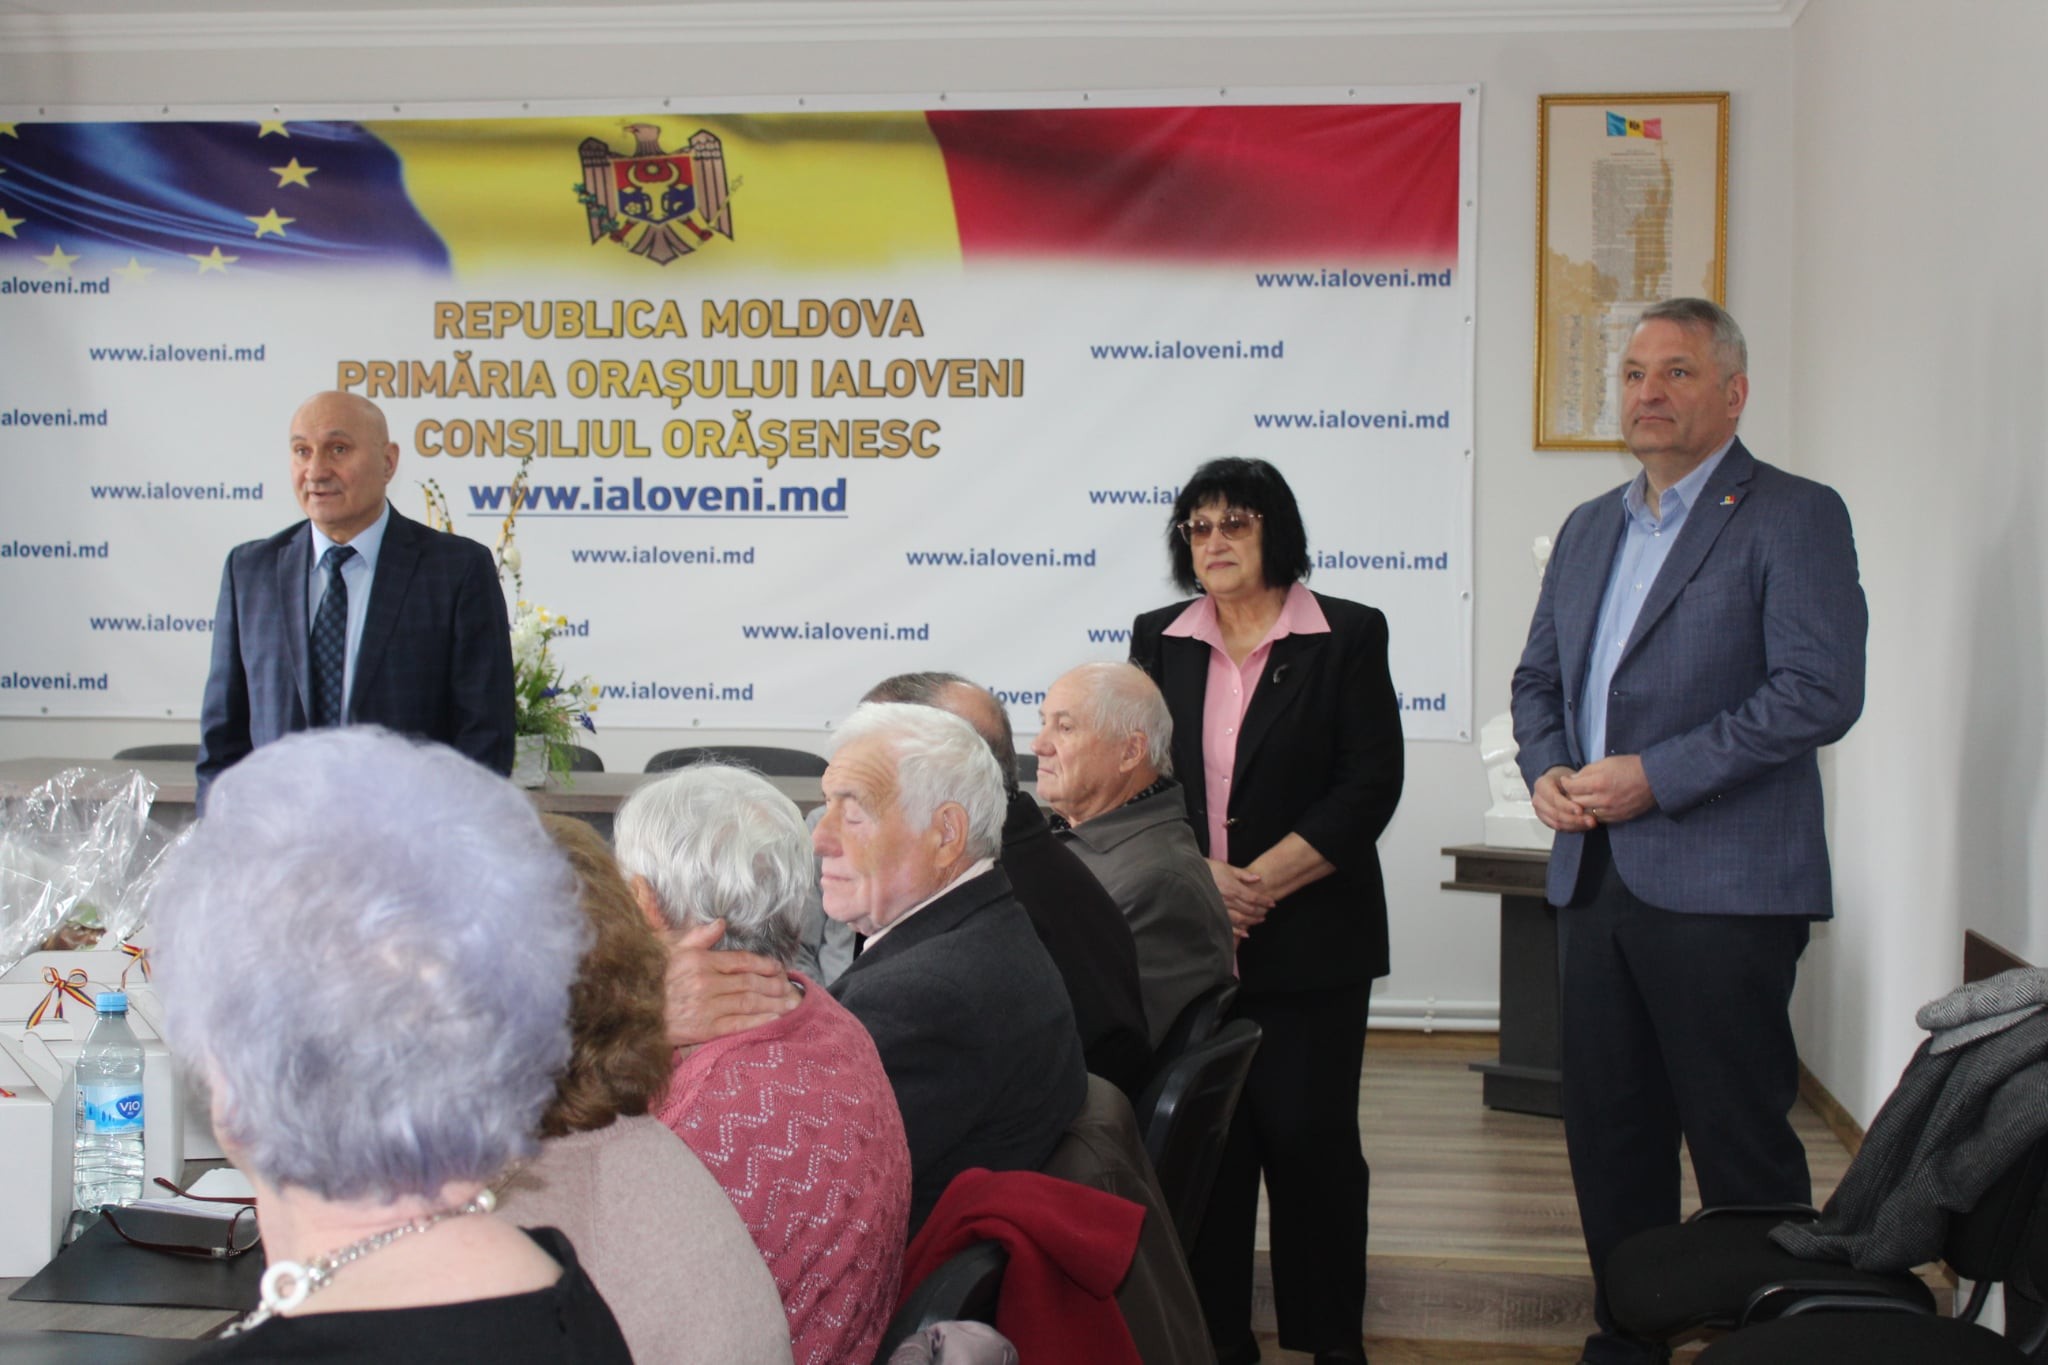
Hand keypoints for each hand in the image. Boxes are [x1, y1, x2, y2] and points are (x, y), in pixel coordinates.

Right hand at [660, 918, 795, 1047]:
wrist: (630, 1015)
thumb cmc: (647, 980)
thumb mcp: (667, 951)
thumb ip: (696, 937)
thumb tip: (720, 923)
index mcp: (699, 961)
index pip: (741, 960)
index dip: (763, 964)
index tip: (777, 967)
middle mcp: (706, 982)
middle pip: (750, 981)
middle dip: (774, 984)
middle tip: (790, 986)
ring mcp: (706, 1006)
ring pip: (749, 1001)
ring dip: (773, 1002)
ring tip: (791, 1003)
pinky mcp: (705, 1029)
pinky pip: (739, 1023)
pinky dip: (759, 1021)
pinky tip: (775, 1018)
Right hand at [1207, 858, 1276, 933]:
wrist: (1189, 875)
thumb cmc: (1208, 869)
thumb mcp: (1227, 868)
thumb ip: (1243, 875)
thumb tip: (1258, 878)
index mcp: (1233, 888)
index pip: (1253, 897)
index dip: (1264, 901)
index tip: (1272, 903)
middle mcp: (1228, 900)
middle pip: (1249, 909)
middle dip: (1261, 911)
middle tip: (1267, 911)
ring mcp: (1221, 909)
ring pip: (1241, 919)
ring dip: (1252, 921)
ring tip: (1260, 920)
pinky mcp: (1214, 915)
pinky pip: (1228, 926)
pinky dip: (1238, 932)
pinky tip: (1246, 934)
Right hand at [1531, 765, 1595, 832]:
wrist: (1559, 782)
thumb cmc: (1566, 778)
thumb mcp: (1571, 776)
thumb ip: (1575, 787)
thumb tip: (1586, 799)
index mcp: (1541, 785)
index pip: (1553, 798)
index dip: (1567, 806)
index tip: (1581, 810)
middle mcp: (1538, 799)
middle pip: (1555, 813)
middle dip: (1574, 819)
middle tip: (1590, 820)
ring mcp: (1540, 811)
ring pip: (1557, 823)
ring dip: (1575, 825)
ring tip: (1590, 823)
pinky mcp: (1546, 820)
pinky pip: (1560, 828)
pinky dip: (1573, 828)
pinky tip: (1585, 826)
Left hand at [1559, 755, 1654, 824]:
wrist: (1654, 779)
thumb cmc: (1630, 767)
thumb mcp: (1606, 762)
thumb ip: (1587, 771)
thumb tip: (1573, 779)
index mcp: (1598, 782)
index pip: (1571, 787)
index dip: (1565, 783)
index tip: (1565, 780)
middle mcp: (1603, 799)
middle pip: (1575, 801)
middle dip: (1571, 794)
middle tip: (1572, 789)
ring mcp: (1610, 811)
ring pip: (1585, 812)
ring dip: (1581, 806)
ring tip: (1582, 797)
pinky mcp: (1618, 818)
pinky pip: (1598, 819)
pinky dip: (1593, 813)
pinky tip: (1595, 805)